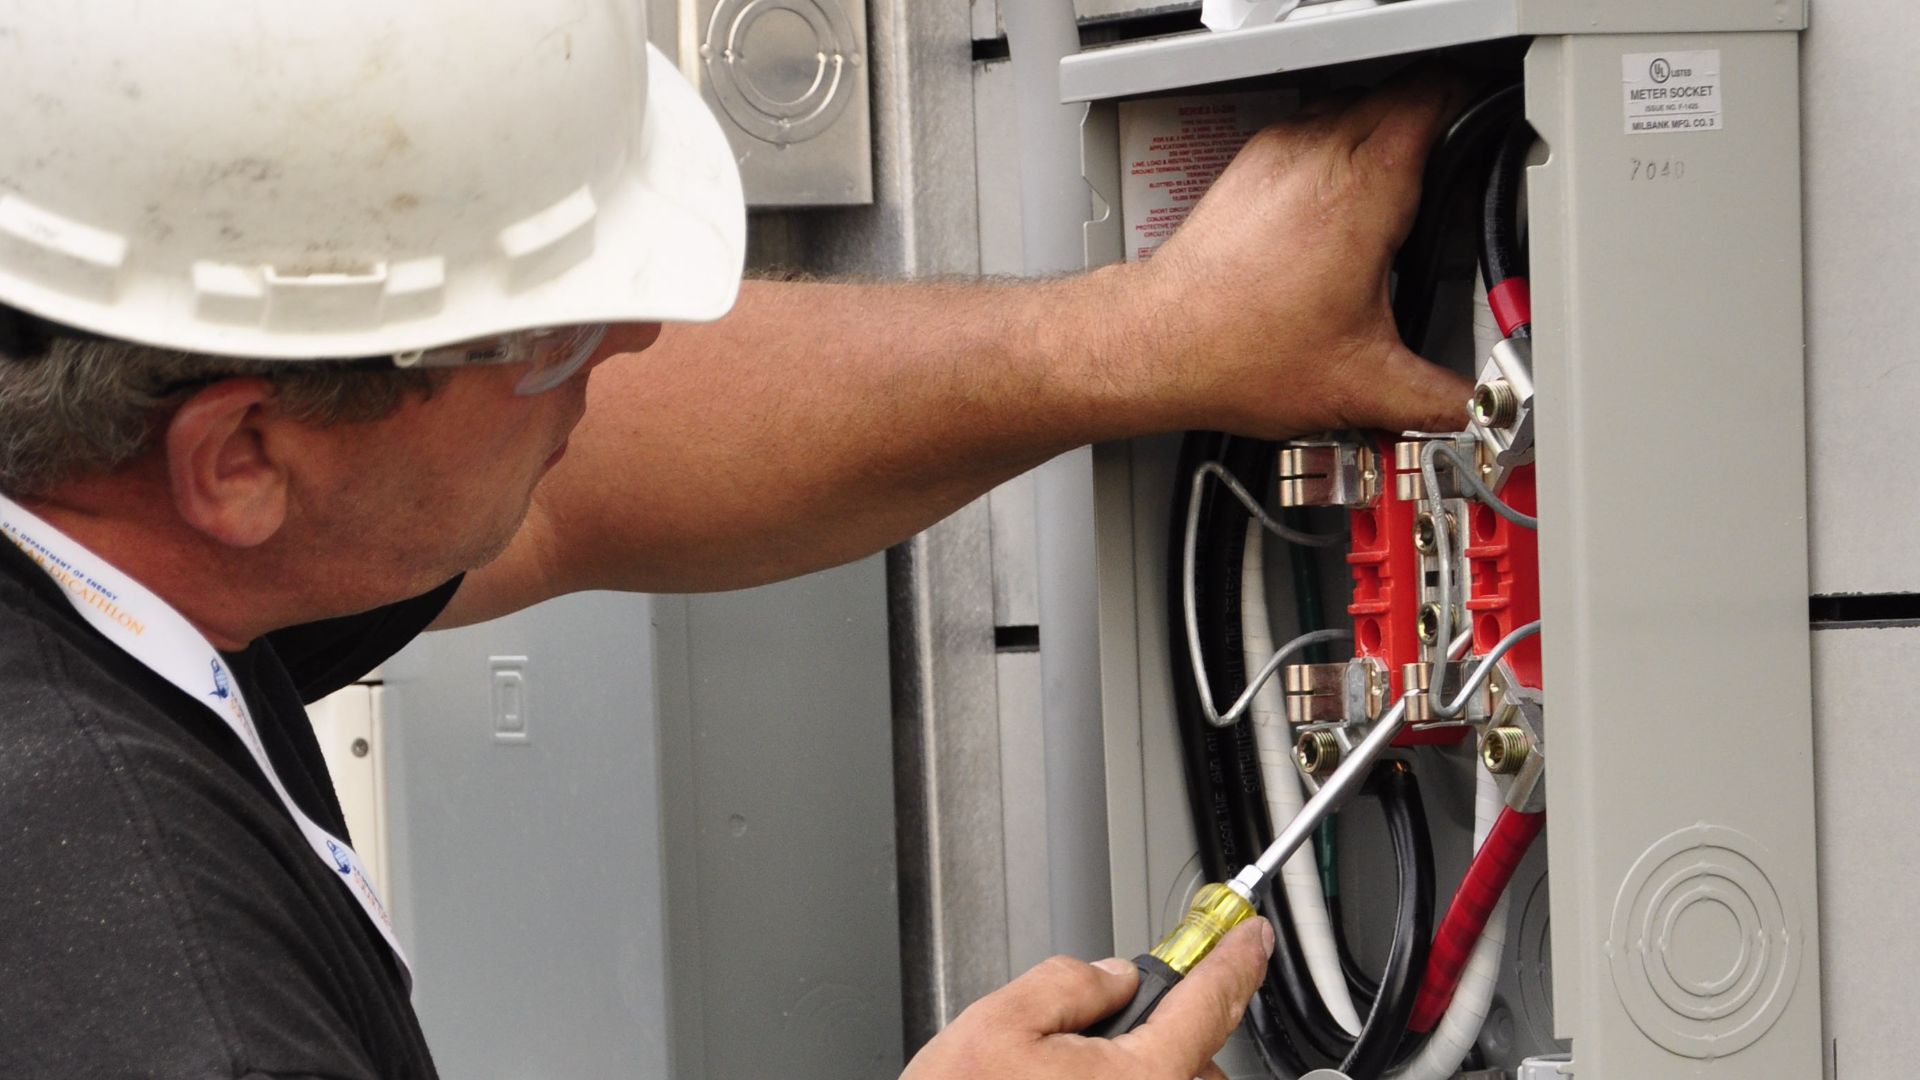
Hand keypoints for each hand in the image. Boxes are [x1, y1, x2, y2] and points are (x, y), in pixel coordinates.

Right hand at [898, 918, 1273, 1079]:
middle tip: (1092, 1034)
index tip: (1248, 936)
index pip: (1212, 999)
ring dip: (1141, 1072)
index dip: (1233, 957)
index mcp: (1143, 1078)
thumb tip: (1107, 975)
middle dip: (1158, 1030)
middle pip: (1192, 1054)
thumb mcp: (998, 1025)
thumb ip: (1066, 982)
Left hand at [1123, 67, 1477, 437]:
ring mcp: (1279, 153)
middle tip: (1455, 161)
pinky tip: (1339, 203)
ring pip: (1351, 106)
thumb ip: (1438, 398)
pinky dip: (1335, 151)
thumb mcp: (1364, 384)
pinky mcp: (1248, 167)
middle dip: (1435, 121)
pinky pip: (1309, 130)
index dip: (1472, 107)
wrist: (1159, 345)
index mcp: (1364, 187)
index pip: (1437, 99)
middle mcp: (1320, 153)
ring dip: (1381, 133)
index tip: (1488, 129)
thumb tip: (1474, 406)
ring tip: (1402, 182)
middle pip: (1399, 94)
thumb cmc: (1238, 351)